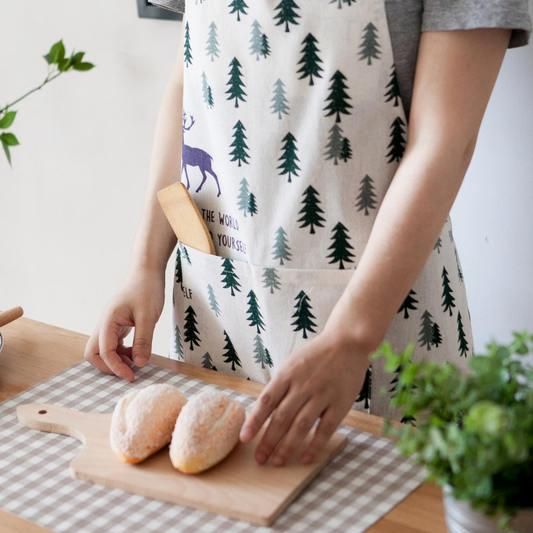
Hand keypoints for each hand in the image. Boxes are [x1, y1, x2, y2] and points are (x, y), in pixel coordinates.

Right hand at [84, 268, 164, 380]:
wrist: (147, 272)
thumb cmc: (147, 290)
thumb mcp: (148, 316)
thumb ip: (143, 340)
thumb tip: (138, 364)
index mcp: (108, 321)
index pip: (104, 352)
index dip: (116, 367)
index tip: (132, 376)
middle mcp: (104, 323)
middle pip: (93, 353)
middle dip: (108, 367)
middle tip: (128, 372)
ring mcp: (109, 324)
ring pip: (103, 349)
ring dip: (115, 360)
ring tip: (135, 362)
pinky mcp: (117, 324)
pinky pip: (113, 343)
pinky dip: (121, 352)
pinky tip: (136, 352)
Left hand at [239, 330, 369, 465]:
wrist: (346, 343)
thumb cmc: (315, 355)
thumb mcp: (291, 363)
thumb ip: (279, 385)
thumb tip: (262, 410)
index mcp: (287, 374)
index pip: (267, 401)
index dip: (255, 421)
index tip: (244, 438)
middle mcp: (303, 385)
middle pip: (282, 417)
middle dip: (268, 441)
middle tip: (260, 459)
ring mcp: (322, 395)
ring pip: (301, 426)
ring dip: (287, 447)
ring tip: (277, 462)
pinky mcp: (340, 403)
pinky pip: (325, 429)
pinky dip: (315, 445)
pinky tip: (305, 458)